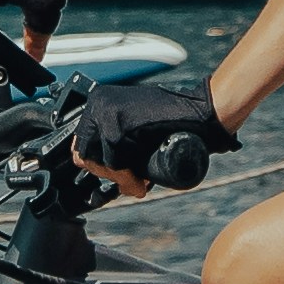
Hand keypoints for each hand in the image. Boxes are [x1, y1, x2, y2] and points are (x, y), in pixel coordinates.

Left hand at [69, 71, 236, 192]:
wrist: (200, 113)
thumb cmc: (174, 122)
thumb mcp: (135, 127)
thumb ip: (114, 142)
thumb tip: (99, 168)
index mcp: (100, 101)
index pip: (82, 142)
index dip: (101, 165)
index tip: (118, 175)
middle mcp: (98, 102)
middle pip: (84, 151)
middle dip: (107, 172)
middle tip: (131, 180)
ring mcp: (106, 111)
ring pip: (96, 159)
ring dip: (117, 176)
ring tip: (138, 182)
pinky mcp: (117, 125)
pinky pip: (113, 162)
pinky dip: (126, 177)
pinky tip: (140, 181)